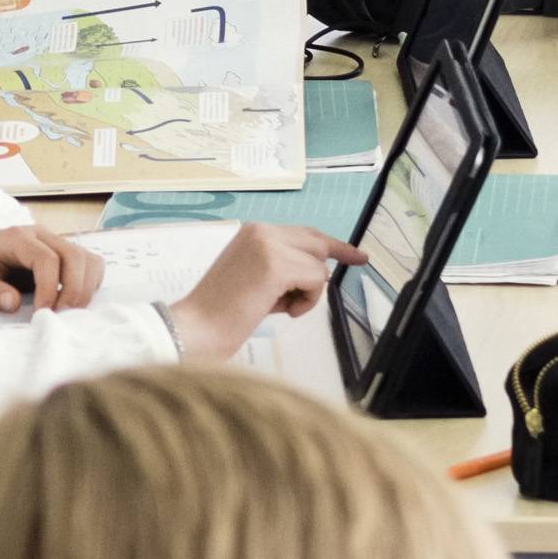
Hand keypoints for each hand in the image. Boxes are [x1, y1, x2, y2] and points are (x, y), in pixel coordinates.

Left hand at [0, 223, 105, 313]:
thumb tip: (11, 303)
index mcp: (17, 238)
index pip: (46, 258)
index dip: (50, 288)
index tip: (42, 313)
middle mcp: (41, 235)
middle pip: (74, 256)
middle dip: (72, 290)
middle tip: (58, 316)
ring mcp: (56, 242)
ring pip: (87, 259)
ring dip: (84, 288)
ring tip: (67, 311)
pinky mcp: (65, 253)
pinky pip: (90, 265)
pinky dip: (89, 284)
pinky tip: (72, 302)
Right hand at [162, 220, 349, 365]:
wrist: (197, 327)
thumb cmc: (222, 312)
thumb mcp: (256, 279)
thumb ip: (283, 267)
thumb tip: (318, 271)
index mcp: (254, 232)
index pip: (303, 233)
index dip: (332, 244)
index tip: (356, 252)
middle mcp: (262, 231)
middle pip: (317, 243)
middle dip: (334, 259)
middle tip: (361, 259)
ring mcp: (269, 245)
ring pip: (318, 265)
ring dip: (309, 292)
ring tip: (281, 308)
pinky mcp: (277, 265)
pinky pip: (317, 281)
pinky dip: (307, 301)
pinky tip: (284, 312)